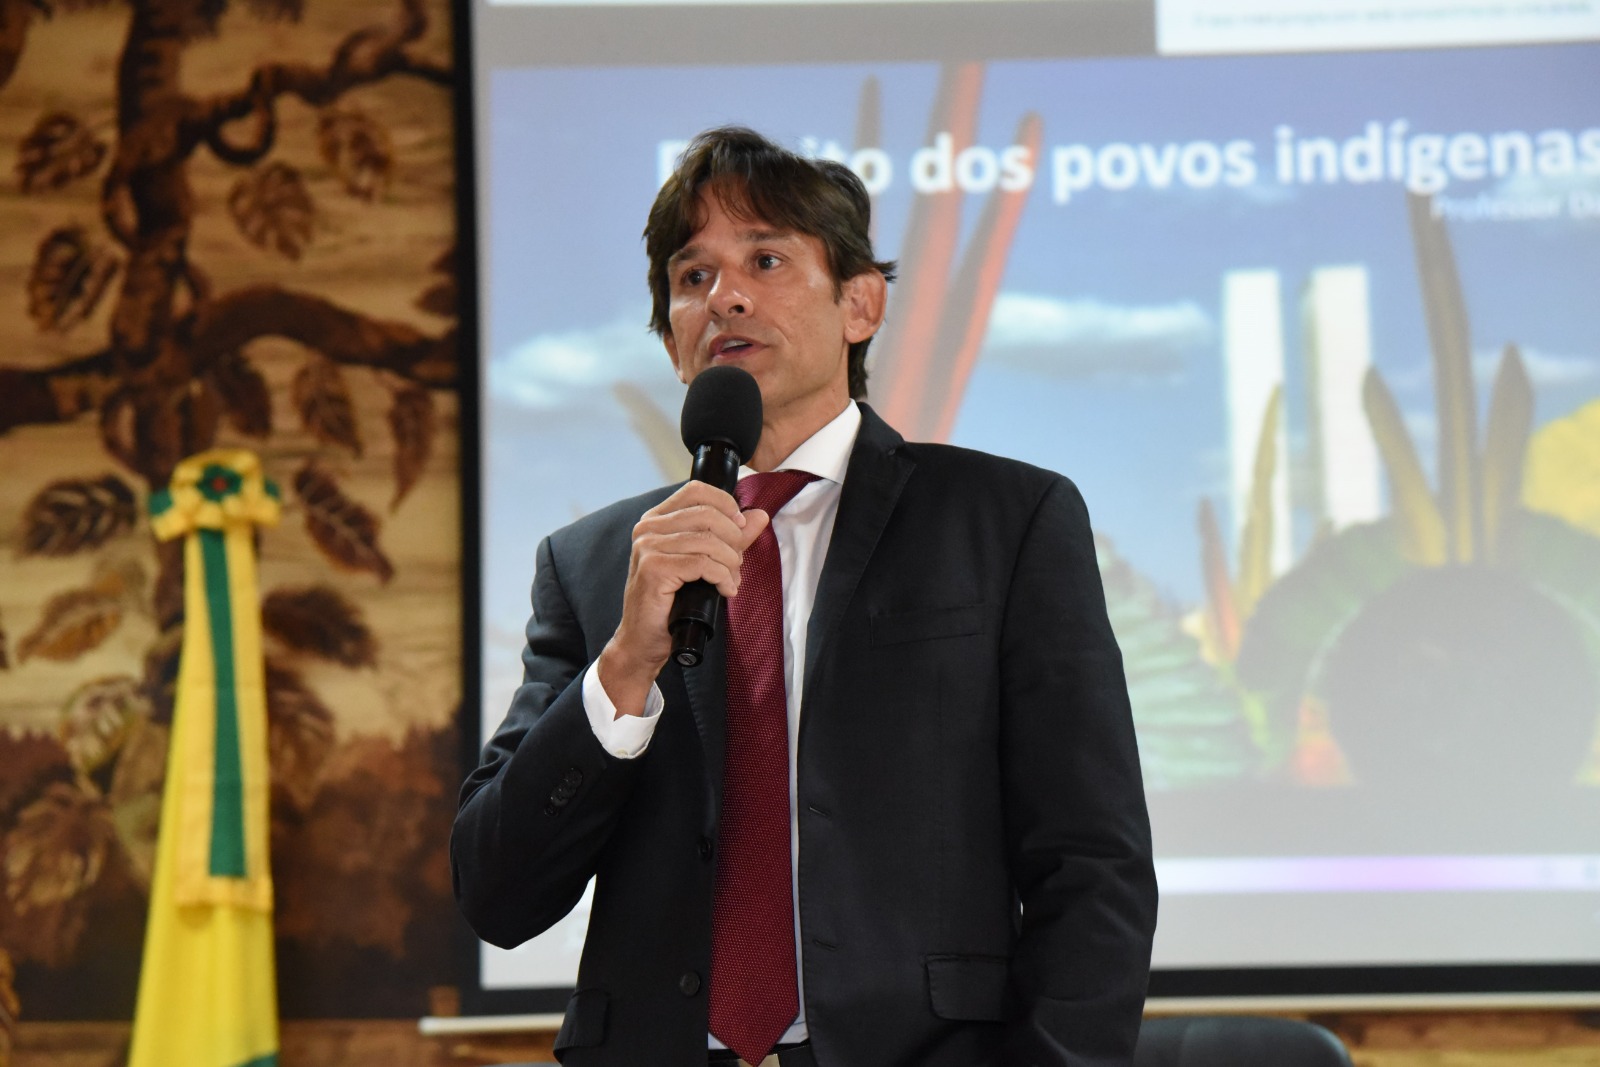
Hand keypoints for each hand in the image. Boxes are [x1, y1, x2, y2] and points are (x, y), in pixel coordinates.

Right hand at [597, 481, 769, 716]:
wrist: (644, 640)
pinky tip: (725, 590)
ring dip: (730, 563)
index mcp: (657, 519)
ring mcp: (647, 547)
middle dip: (733, 540)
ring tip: (731, 580)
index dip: (726, 505)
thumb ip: (731, 537)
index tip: (740, 528)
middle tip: (737, 564)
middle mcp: (647, 528)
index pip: (697, 490)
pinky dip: (722, 577)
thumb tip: (759, 516)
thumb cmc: (671, 603)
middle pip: (707, 514)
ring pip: (708, 540)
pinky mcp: (653, 569)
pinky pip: (702, 563)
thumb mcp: (704, 563)